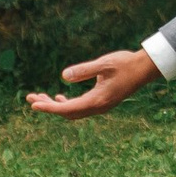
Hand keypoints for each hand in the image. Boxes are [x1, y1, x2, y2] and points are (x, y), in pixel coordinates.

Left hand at [26, 48, 159, 119]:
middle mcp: (98, 107)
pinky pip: (80, 108)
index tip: (34, 104)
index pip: (68, 108)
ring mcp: (100, 106)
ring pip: (73, 111)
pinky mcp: (102, 102)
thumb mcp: (103, 64)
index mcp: (97, 100)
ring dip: (56, 105)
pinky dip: (67, 104)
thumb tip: (63, 76)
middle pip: (67, 112)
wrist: (145, 68)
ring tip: (39, 97)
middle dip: (48, 106)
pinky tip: (60, 96)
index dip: (49, 107)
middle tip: (30, 98)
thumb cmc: (125, 63)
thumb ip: (83, 70)